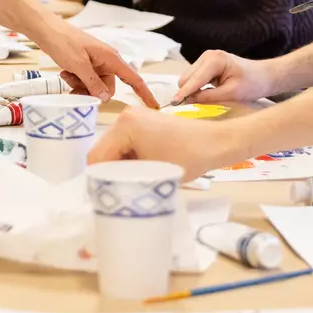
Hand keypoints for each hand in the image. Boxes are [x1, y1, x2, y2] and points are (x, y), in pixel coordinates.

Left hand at [34, 20, 159, 107]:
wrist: (48, 31)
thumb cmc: (65, 42)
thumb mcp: (79, 65)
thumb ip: (93, 82)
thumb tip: (106, 98)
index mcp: (112, 58)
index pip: (133, 78)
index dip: (144, 93)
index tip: (153, 106)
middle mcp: (107, 61)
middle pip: (108, 87)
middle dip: (92, 91)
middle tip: (74, 90)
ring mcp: (97, 63)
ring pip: (95, 86)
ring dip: (80, 85)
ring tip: (67, 76)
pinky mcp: (87, 64)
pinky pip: (86, 80)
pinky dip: (76, 80)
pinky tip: (65, 73)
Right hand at [87, 107, 246, 179]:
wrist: (215, 142)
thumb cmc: (187, 157)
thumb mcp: (151, 172)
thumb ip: (123, 178)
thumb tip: (106, 188)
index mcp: (124, 125)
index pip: (96, 156)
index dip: (97, 179)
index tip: (104, 196)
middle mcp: (125, 116)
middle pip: (103, 150)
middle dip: (107, 171)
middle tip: (115, 192)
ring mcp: (135, 116)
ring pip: (114, 148)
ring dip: (118, 165)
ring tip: (129, 183)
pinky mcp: (144, 121)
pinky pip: (126, 143)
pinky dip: (128, 158)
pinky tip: (139, 171)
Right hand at [171, 50, 276, 103]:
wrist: (265, 76)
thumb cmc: (253, 83)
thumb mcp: (232, 94)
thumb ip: (209, 98)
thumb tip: (189, 102)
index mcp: (215, 60)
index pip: (194, 79)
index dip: (184, 93)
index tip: (174, 104)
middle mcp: (207, 56)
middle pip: (185, 78)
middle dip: (187, 92)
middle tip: (192, 108)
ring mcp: (206, 59)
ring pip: (187, 79)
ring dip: (192, 91)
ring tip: (204, 101)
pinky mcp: (206, 65)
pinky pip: (193, 79)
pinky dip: (196, 88)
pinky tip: (205, 95)